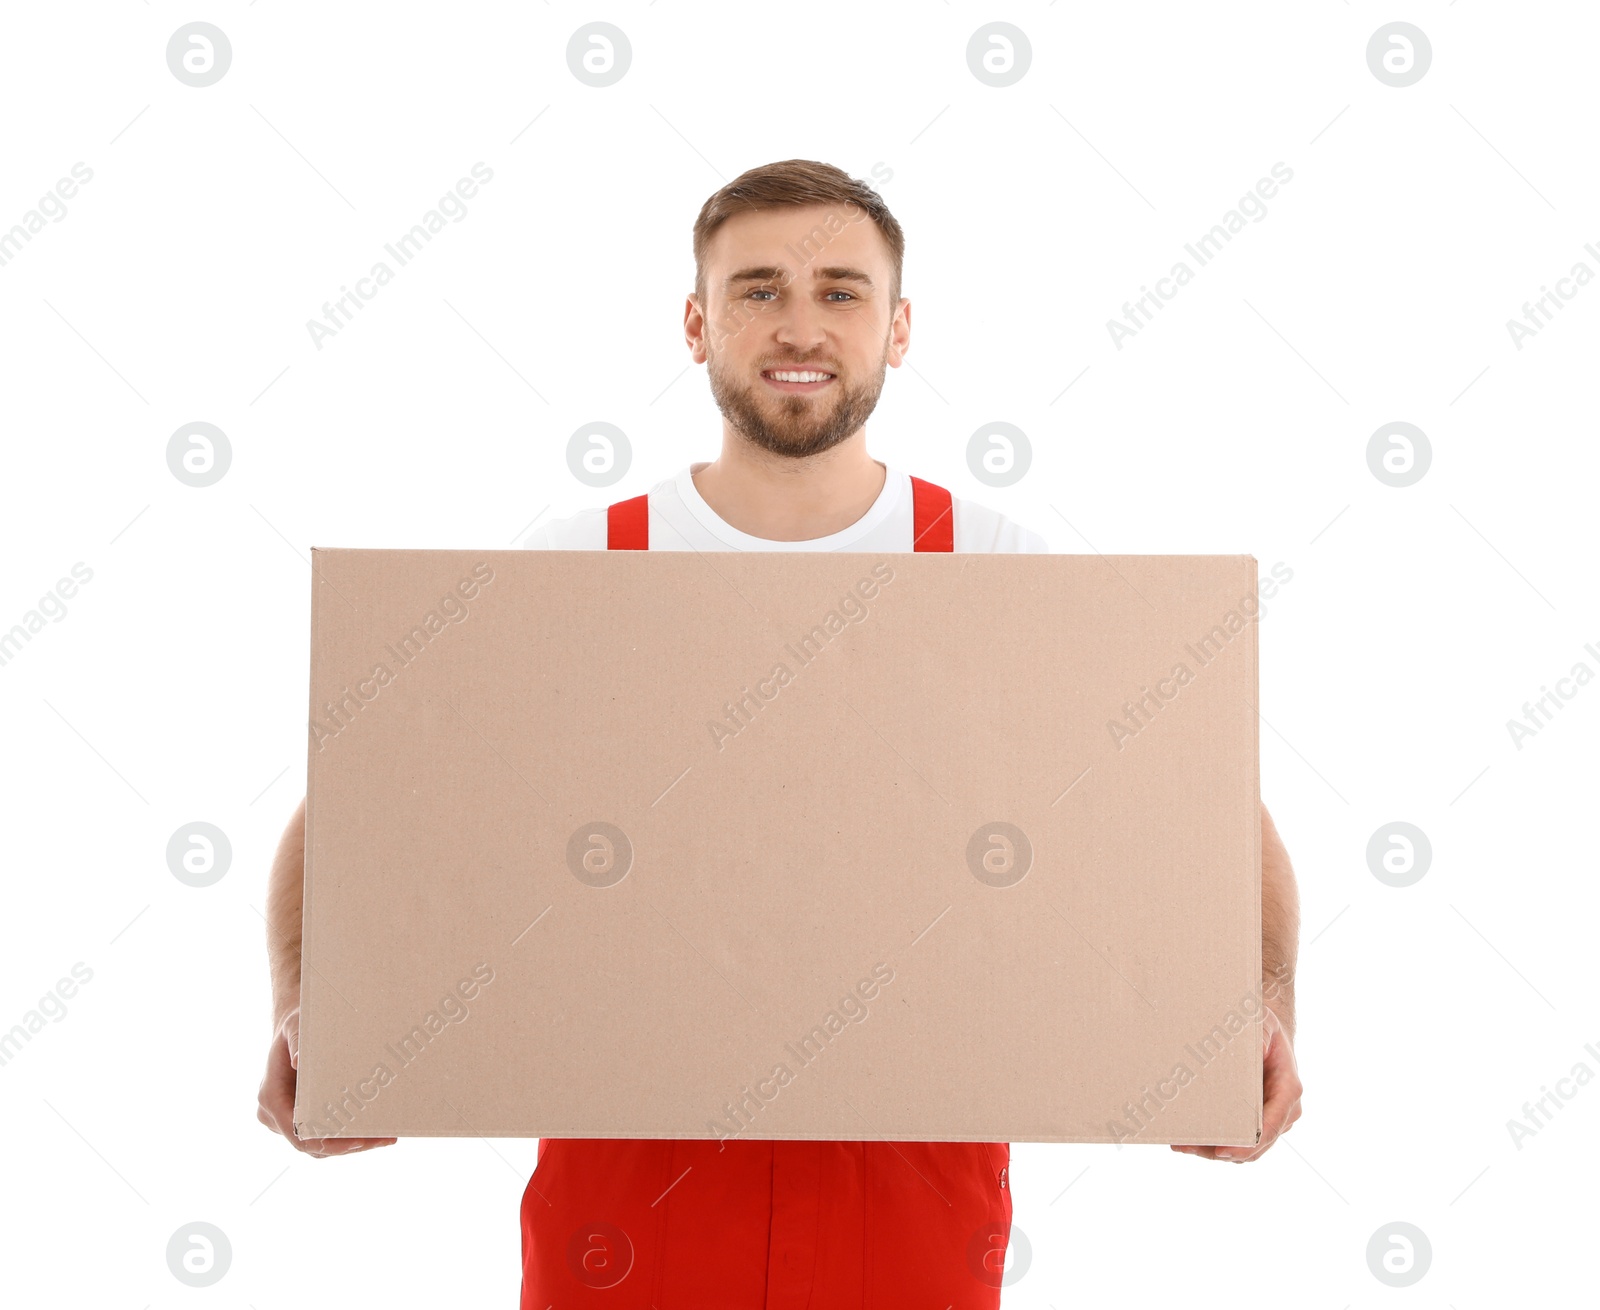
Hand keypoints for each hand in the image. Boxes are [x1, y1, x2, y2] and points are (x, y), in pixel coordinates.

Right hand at [256, 1005, 396, 1157]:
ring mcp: (286, 1120)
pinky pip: (322, 1136)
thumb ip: (298, 1042)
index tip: (355, 1140)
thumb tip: (300, 1062)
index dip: (326, 1140)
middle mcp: (275, 1115)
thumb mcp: (296, 1026)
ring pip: (318, 1145)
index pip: (297, 1131)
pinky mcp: (300, 1119)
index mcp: (271, 1097)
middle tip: (383, 1138)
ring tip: (386, 1137)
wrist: (292, 1030)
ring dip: (351, 1144)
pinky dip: (346, 1136)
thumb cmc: (296, 1026)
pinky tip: (376, 1132)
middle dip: (347, 1145)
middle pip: (311, 1144)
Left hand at [1170, 1005, 1300, 1161]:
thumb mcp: (1262, 1024)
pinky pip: (1240, 1141)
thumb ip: (1257, 1037)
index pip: (1271, 1125)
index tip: (1224, 1151)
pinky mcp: (1257, 1121)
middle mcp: (1284, 1110)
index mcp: (1288, 1089)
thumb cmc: (1264, 1028)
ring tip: (1181, 1145)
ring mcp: (1272, 1119)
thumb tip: (1250, 1051)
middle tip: (1188, 1146)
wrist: (1270, 1034)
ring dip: (1214, 1151)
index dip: (1248, 1143)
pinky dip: (1216, 1144)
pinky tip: (1188, 1141)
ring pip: (1246, 1149)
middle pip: (1255, 1144)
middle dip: (1222, 1150)